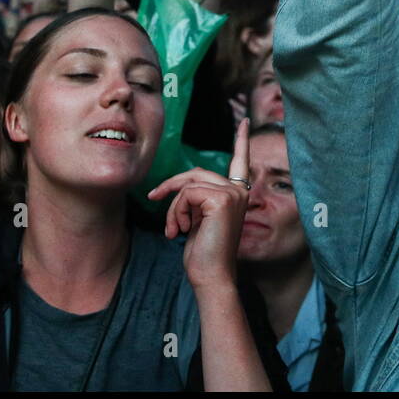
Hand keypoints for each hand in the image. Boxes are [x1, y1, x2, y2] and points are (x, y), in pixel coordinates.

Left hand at [148, 118, 252, 290]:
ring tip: (173, 229)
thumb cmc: (203, 253)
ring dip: (173, 207)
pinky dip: (175, 212)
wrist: (210, 276)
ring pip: (188, 184)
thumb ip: (197, 198)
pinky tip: (179, 231)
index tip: (245, 121)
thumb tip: (182, 187)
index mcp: (236, 194)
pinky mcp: (221, 200)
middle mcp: (239, 191)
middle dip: (171, 186)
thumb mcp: (198, 219)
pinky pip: (186, 194)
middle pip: (196, 173)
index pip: (240, 161)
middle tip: (153, 198)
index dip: (242, 140)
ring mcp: (232, 194)